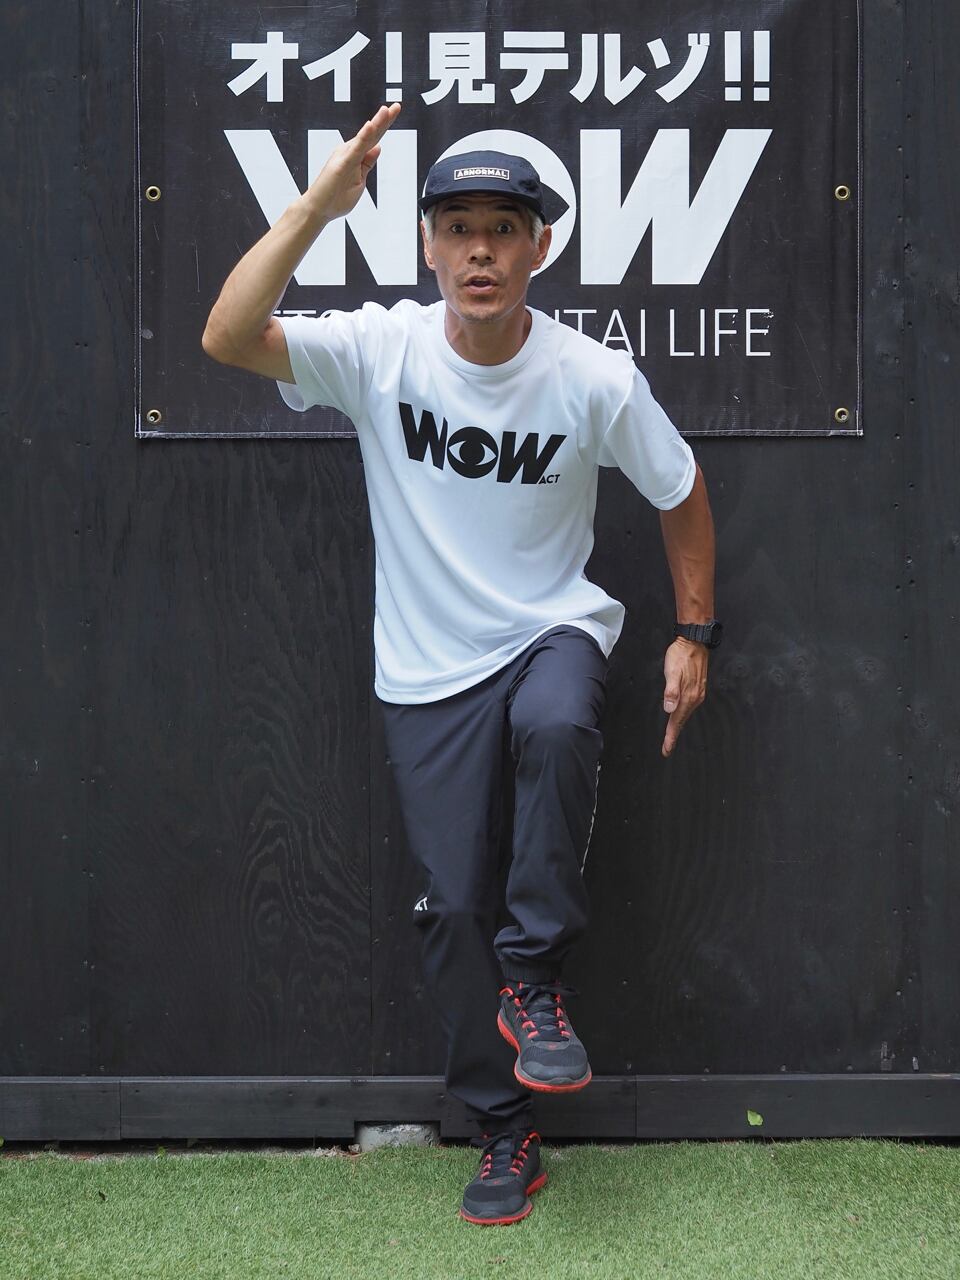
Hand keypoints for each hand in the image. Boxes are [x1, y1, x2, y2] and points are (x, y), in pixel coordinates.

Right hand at [305, 103, 401, 220]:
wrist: (318, 210)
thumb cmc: (335, 197)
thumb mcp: (360, 180)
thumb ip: (368, 163)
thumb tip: (378, 147)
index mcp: (356, 156)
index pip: (373, 138)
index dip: (384, 125)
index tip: (395, 110)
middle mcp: (350, 152)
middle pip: (371, 134)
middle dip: (384, 120)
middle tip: (396, 106)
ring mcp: (345, 156)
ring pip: (365, 138)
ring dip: (376, 123)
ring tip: (387, 110)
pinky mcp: (342, 164)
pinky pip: (356, 149)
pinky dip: (364, 136)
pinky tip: (371, 126)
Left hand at [661, 637, 707, 757]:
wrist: (694, 641)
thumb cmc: (681, 655)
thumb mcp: (672, 672)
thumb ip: (671, 691)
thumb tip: (669, 709)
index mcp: (688, 696)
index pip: (677, 721)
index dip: (671, 736)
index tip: (666, 749)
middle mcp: (695, 697)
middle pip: (682, 721)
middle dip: (674, 735)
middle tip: (667, 747)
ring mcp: (698, 693)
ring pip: (685, 714)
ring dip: (678, 726)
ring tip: (672, 736)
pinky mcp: (697, 688)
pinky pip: (689, 707)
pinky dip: (683, 715)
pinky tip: (680, 715)